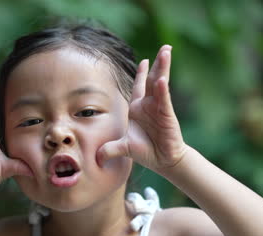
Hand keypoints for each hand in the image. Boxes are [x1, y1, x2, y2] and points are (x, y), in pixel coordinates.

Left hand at [97, 45, 187, 174]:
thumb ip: (109, 149)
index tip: (144, 60)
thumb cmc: (146, 151)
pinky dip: (162, 90)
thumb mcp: (123, 148)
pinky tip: (161, 80)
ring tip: (166, 52)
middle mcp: (149, 105)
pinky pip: (163, 100)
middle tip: (165, 48)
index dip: (141, 73)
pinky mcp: (166, 116)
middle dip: (157, 63)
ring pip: (160, 84)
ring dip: (162, 68)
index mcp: (138, 108)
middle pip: (152, 79)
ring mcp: (159, 108)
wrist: (162, 161)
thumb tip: (95, 158)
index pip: (139, 86)